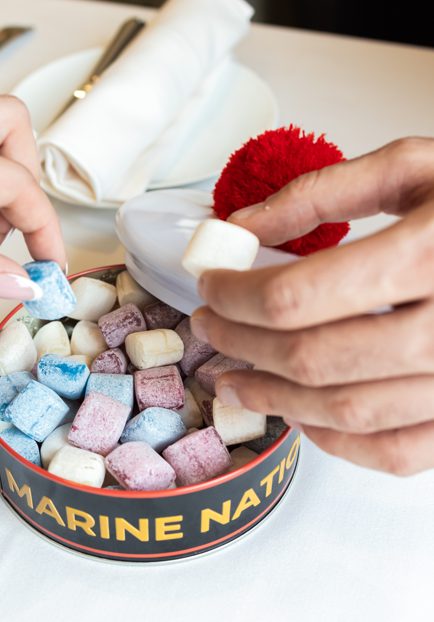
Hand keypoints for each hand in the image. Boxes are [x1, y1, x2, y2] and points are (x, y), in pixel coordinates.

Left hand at [191, 137, 433, 475]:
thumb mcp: (414, 168)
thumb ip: (323, 193)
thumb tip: (240, 228)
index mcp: (430, 254)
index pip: (299, 295)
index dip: (235, 296)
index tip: (210, 285)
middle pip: (313, 357)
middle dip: (241, 345)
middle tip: (210, 327)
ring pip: (348, 413)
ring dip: (275, 401)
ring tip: (234, 381)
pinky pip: (396, 453)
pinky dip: (338, 444)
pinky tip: (304, 416)